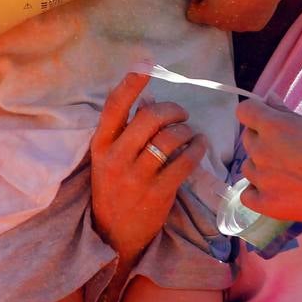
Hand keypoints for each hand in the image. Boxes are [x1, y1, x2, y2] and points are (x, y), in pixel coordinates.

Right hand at [89, 72, 206, 263]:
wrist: (114, 236)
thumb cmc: (113, 190)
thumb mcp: (109, 159)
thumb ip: (126, 130)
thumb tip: (149, 99)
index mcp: (101, 146)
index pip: (114, 107)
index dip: (131, 83)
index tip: (147, 65)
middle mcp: (116, 159)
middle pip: (149, 118)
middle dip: (171, 109)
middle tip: (181, 113)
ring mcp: (137, 177)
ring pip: (169, 138)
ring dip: (186, 129)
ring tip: (191, 132)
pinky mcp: (158, 193)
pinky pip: (184, 162)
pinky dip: (197, 148)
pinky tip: (200, 145)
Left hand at [187, 0, 293, 31]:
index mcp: (208, 16)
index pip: (192, 15)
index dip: (195, 3)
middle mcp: (222, 26)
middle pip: (212, 19)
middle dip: (214, 7)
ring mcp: (240, 28)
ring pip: (230, 21)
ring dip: (230, 11)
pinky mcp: (256, 26)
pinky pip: (246, 20)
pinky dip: (246, 13)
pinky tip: (252, 0)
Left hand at [236, 98, 301, 223]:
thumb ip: (286, 113)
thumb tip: (269, 99)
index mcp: (273, 126)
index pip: (245, 111)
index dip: (255, 113)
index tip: (267, 118)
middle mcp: (261, 150)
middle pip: (248, 138)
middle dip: (262, 139)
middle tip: (287, 149)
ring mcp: (261, 179)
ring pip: (248, 166)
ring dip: (261, 166)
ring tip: (287, 172)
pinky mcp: (265, 203)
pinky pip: (248, 195)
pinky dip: (257, 192)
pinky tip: (274, 190)